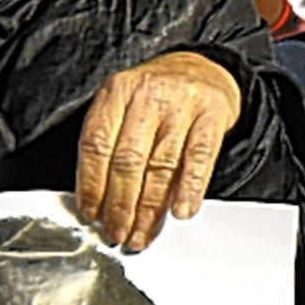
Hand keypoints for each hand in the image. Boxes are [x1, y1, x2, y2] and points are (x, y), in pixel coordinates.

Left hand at [76, 52, 241, 251]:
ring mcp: (182, 105)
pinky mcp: (212, 115)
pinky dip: (190, 188)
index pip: (97, 145)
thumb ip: (111, 144)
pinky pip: (199, 158)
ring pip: (161, 166)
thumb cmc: (158, 96)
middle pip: (128, 160)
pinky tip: (182, 210)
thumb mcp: (125, 105)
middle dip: (121, 205)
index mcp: (117, 92)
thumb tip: (99, 200)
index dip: (92, 185)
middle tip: (117, 232)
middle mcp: (147, 96)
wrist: (203, 70)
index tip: (92, 213)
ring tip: (143, 233)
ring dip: (151, 209)